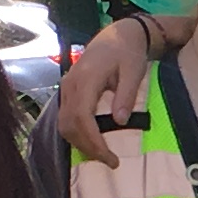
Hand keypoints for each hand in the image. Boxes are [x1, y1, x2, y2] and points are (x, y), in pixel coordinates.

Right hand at [53, 12, 183, 166]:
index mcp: (86, 78)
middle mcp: (70, 84)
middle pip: (70, 124)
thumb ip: (126, 95)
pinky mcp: (68, 91)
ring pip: (64, 124)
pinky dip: (77, 134)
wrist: (117, 35)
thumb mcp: (133, 71)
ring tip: (102, 155)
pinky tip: (93, 142)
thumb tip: (120, 121)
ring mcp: (66, 87)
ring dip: (80, 143)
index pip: (82, 116)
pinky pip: (66, 118)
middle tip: (110, 161)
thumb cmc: (128, 52)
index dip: (93, 141)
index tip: (110, 157)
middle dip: (87, 147)